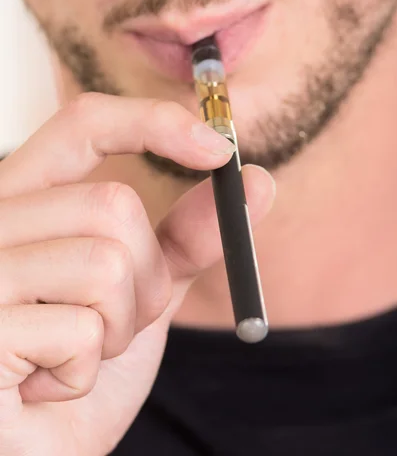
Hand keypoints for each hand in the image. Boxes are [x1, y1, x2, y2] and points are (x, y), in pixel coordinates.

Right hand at [0, 93, 274, 455]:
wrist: (35, 452)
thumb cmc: (79, 366)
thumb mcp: (141, 292)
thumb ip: (187, 238)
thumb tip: (256, 182)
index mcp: (25, 200)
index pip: (84, 124)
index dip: (152, 123)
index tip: (217, 149)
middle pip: (114, 208)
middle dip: (145, 279)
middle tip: (109, 325)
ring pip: (106, 264)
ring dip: (117, 328)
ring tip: (72, 355)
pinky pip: (80, 331)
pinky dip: (84, 372)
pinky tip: (43, 387)